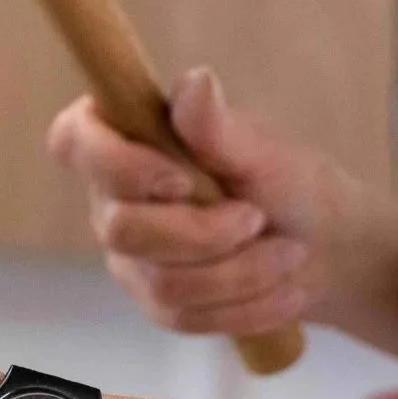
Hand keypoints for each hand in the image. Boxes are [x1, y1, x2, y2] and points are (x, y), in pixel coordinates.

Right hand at [46, 68, 397, 357]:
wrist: (324, 247)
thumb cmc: (287, 184)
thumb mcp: (262, 151)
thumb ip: (218, 126)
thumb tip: (195, 81)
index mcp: (125, 138)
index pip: (73, 141)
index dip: (113, 164)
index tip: (180, 178)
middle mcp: (112, 198)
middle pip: (121, 228)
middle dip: (203, 233)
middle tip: (258, 218)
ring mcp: (130, 256)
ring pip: (161, 281)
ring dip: (239, 272)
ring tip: (290, 254)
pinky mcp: (156, 302)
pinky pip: (184, 317)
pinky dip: (245, 306)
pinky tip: (285, 293)